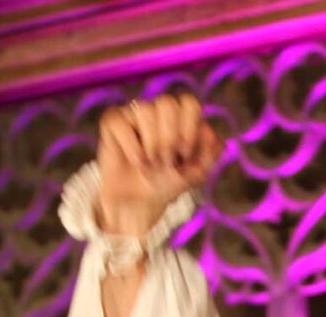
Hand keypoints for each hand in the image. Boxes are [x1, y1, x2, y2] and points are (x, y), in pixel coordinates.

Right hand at [93, 95, 222, 237]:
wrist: (139, 205)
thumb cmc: (167, 184)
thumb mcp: (196, 174)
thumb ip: (211, 155)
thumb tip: (212, 135)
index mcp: (180, 117)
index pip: (189, 103)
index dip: (189, 129)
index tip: (186, 156)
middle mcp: (158, 112)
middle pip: (167, 103)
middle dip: (170, 137)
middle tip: (168, 162)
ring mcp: (134, 115)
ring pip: (145, 109)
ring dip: (152, 144)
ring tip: (151, 165)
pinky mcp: (113, 123)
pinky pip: (120, 121)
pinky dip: (131, 147)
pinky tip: (136, 162)